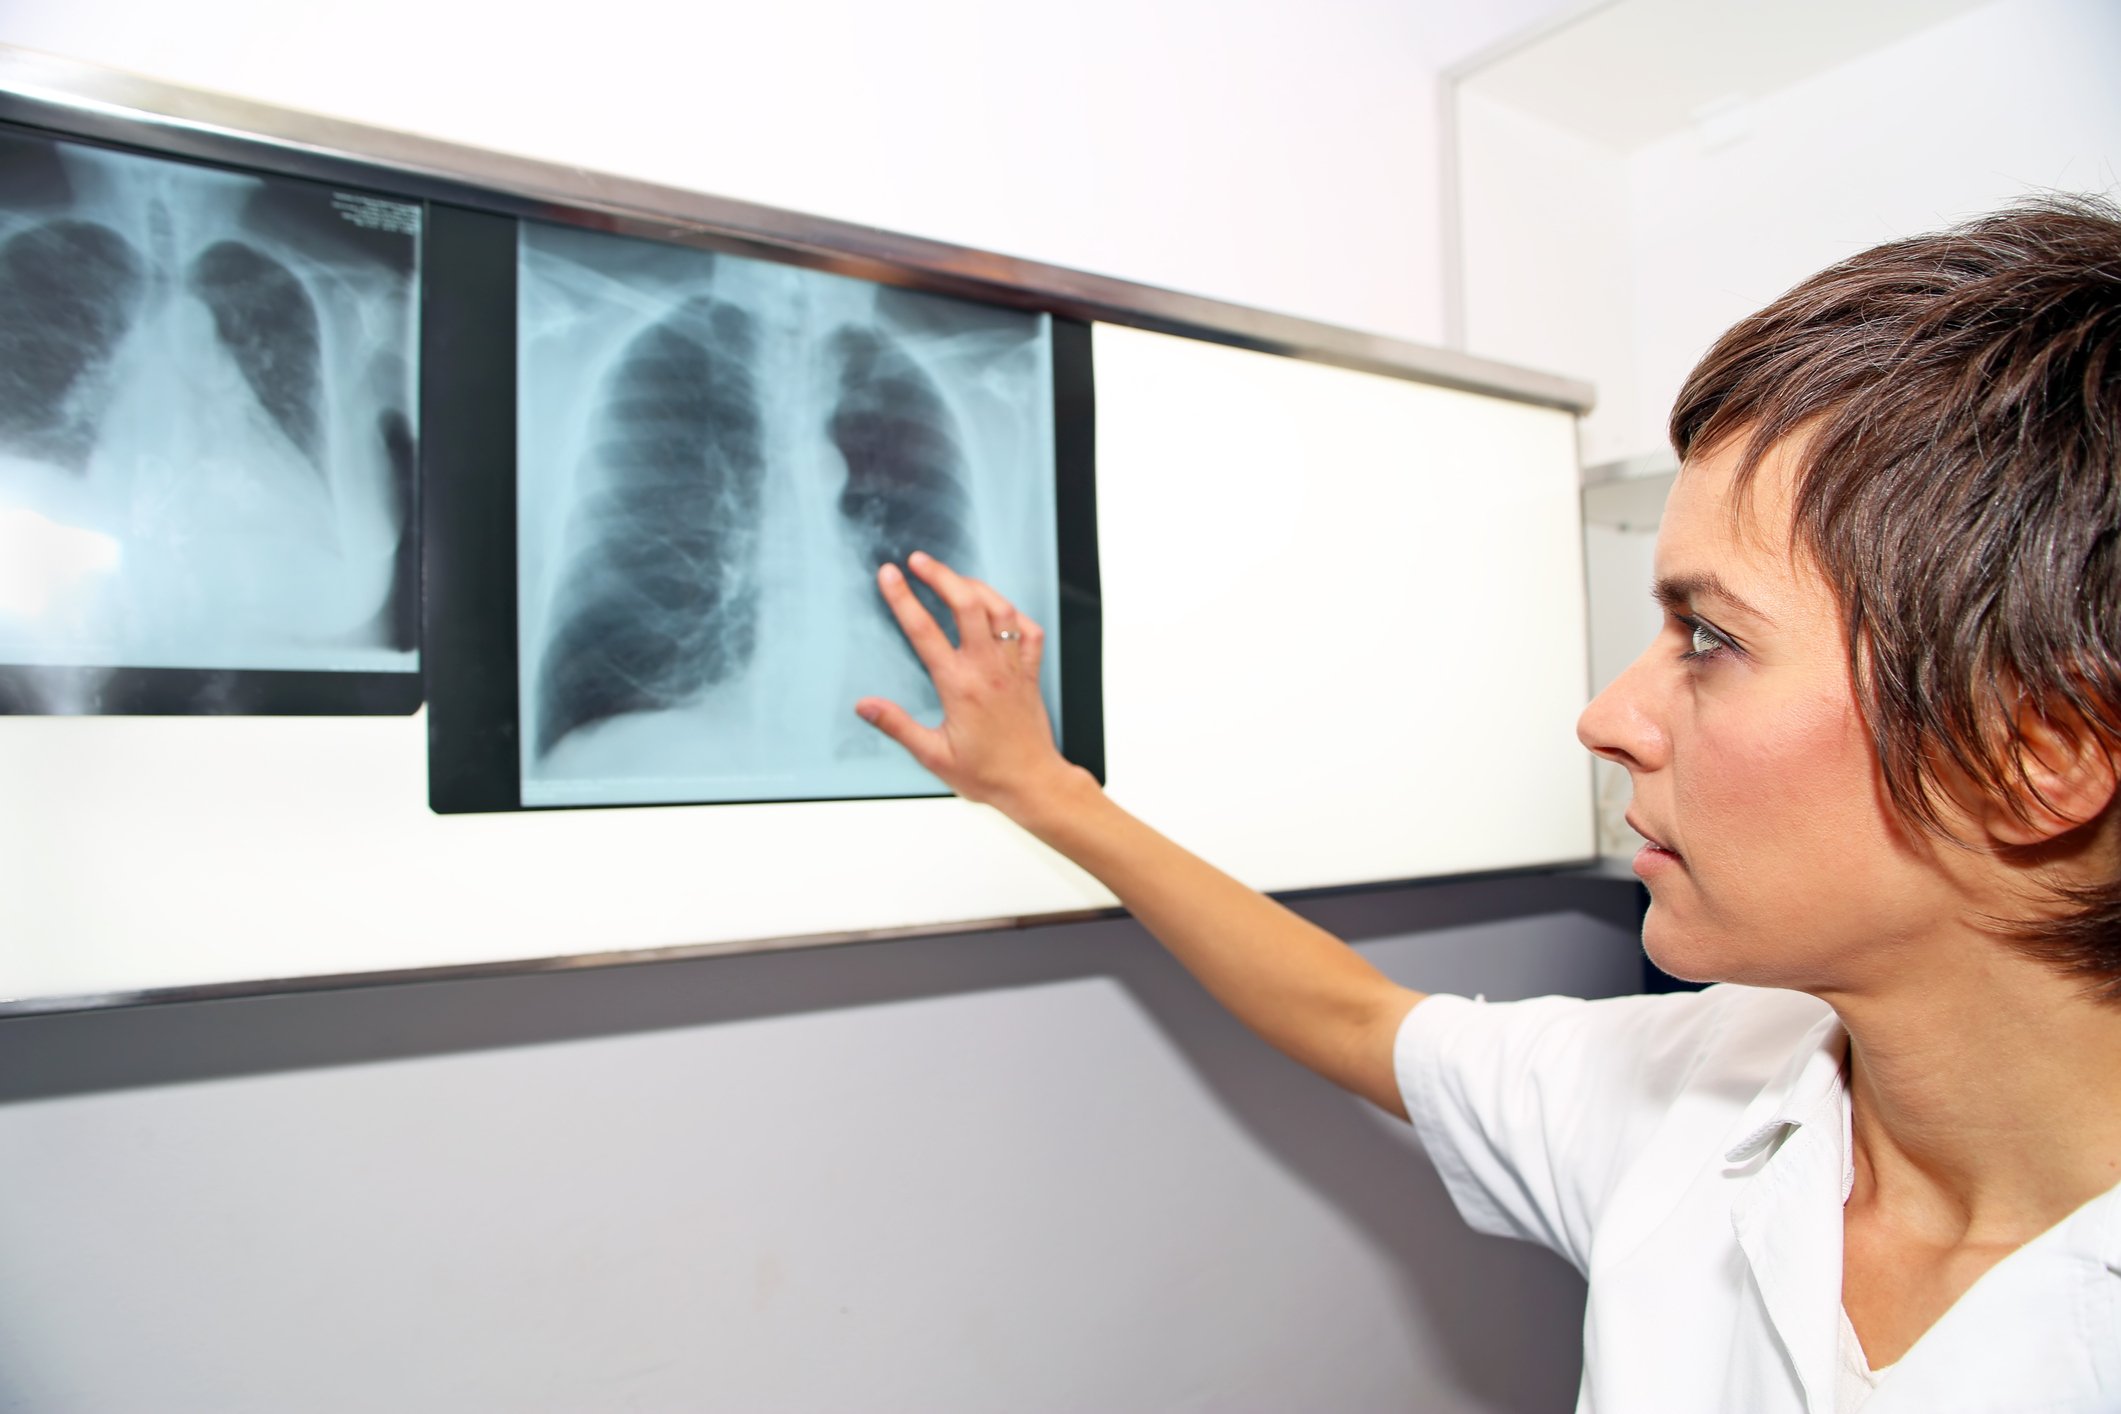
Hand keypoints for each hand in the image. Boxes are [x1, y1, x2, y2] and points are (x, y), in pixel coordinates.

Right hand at [855, 551, 1085, 816]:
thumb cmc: (985, 774)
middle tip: (919, 560)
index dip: (903, 598)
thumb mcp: (933, 756)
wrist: (1033, 783)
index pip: (924, 631)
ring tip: (953, 577)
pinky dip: (1013, 614)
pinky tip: (998, 611)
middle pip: (966, 605)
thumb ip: (897, 726)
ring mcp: (1012, 668)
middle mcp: (987, 669)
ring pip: (1000, 610)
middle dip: (941, 576)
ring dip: (976, 587)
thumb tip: (863, 705)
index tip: (889, 574)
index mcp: (959, 686)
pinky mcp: (1030, 673)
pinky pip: (1028, 631)